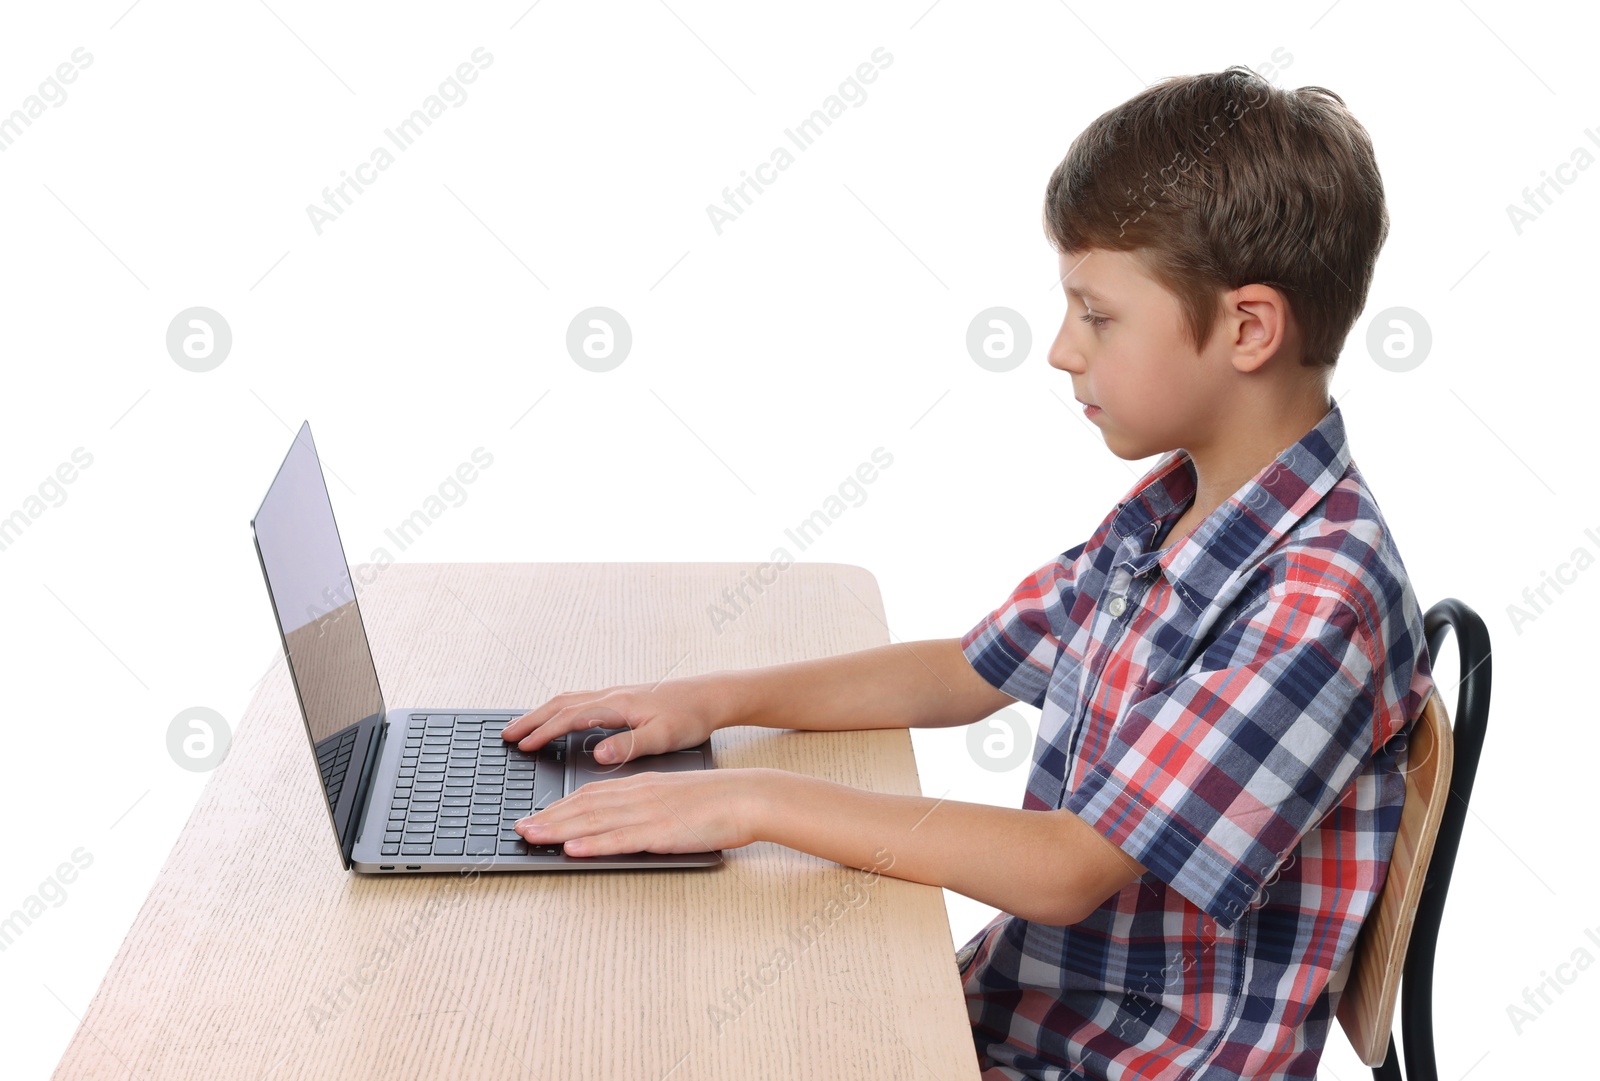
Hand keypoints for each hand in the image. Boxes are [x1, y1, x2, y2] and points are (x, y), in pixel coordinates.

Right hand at [500, 675, 732, 763]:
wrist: (711, 696)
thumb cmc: (691, 716)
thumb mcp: (663, 736)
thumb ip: (629, 745)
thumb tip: (597, 753)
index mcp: (618, 704)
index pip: (570, 717)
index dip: (544, 732)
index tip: (522, 746)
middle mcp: (612, 695)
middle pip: (561, 703)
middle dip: (531, 720)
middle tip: (507, 735)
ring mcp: (616, 695)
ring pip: (569, 700)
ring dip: (543, 713)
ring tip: (523, 728)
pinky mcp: (622, 698)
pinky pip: (580, 701)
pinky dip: (560, 710)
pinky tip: (559, 720)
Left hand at [515, 768, 773, 856]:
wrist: (747, 796)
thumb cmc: (716, 801)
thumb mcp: (673, 797)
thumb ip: (646, 807)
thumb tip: (622, 822)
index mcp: (640, 786)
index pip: (590, 794)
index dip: (559, 806)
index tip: (536, 815)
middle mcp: (637, 796)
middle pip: (583, 806)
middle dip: (548, 818)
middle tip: (519, 828)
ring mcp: (647, 813)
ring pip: (594, 821)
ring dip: (558, 829)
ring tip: (531, 836)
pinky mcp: (660, 832)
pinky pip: (620, 838)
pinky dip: (593, 844)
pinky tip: (573, 848)